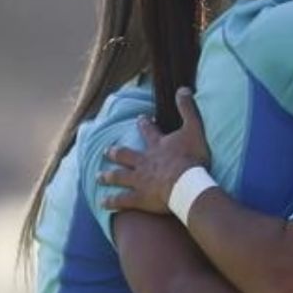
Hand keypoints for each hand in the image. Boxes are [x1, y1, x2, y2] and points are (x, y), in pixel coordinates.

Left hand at [101, 88, 210, 213]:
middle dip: (115, 152)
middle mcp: (143, 161)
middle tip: (106, 150)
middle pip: (125, 154)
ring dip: (108, 175)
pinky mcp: (139, 198)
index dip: (144, 124)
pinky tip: (102, 203)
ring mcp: (139, 180)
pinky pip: (122, 200)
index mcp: (157, 145)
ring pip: (119, 176)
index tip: (140, 119)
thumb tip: (182, 88)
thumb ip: (188, 108)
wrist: (186, 184)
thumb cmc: (192, 158)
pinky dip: (111, 201)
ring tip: (98, 176)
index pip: (148, 131)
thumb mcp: (194, 129)